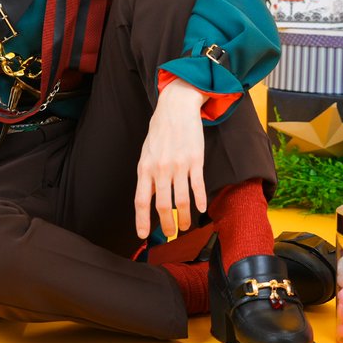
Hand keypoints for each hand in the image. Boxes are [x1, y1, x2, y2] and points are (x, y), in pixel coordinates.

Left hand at [134, 78, 208, 239]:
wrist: (175, 108)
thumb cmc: (160, 132)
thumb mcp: (146, 153)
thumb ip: (147, 176)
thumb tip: (148, 198)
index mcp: (145, 168)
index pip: (141, 200)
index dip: (142, 220)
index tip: (143, 235)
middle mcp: (160, 169)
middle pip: (163, 205)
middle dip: (167, 225)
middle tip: (171, 235)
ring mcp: (178, 165)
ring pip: (182, 200)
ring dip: (185, 218)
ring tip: (186, 226)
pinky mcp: (195, 160)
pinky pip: (197, 186)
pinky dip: (200, 200)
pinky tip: (202, 209)